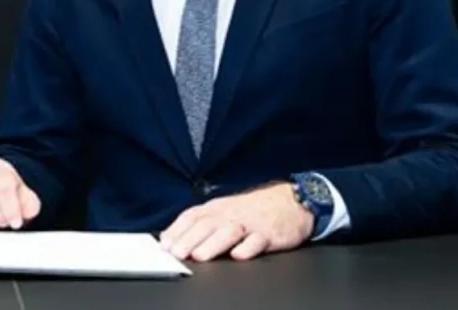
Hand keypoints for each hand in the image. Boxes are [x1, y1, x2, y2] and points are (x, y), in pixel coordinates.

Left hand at [159, 182, 313, 261]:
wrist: (292, 200)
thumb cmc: (254, 208)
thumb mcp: (225, 209)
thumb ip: (202, 222)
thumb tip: (173, 237)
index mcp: (218, 208)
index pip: (192, 216)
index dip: (177, 230)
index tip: (164, 244)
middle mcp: (231, 214)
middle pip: (207, 225)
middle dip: (189, 239)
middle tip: (176, 254)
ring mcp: (250, 223)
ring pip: (229, 232)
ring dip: (213, 244)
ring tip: (200, 256)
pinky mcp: (270, 233)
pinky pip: (258, 240)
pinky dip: (248, 247)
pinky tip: (239, 255)